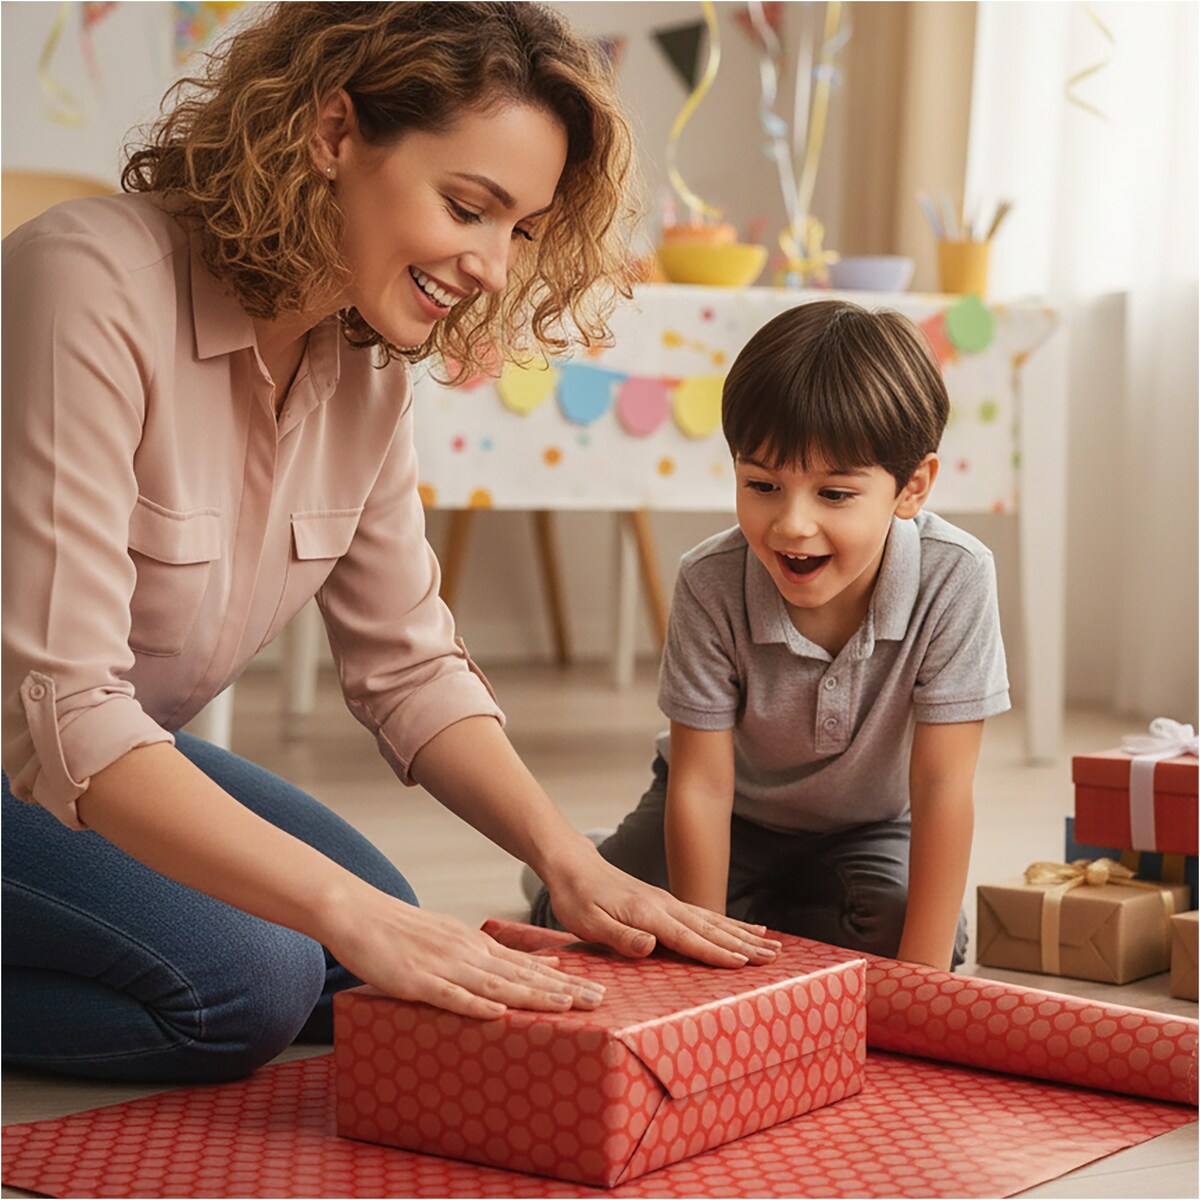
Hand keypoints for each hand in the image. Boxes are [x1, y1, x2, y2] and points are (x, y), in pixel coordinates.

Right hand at [324, 886, 604, 1019]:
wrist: (360, 914)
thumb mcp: (454, 937)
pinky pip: (450, 995)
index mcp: (477, 945)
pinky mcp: (416, 981)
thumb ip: (488, 955)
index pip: (529, 966)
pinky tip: (497, 1013)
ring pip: (496, 985)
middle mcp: (468, 954)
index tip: (596, 991)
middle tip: (598, 1001)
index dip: (564, 981)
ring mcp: (444, 966)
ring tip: (565, 1007)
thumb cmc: (405, 932)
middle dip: (563, 991)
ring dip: (532, 997)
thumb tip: (528, 968)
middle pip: (523, 976)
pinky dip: (474, 1005)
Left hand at [540, 845, 780, 967]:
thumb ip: (620, 936)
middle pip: (711, 929)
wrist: (573, 865)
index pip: (688, 938)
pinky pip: (705, 915)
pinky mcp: (666, 902)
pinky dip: (729, 924)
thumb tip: (651, 946)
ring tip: (773, 946)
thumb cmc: (577, 897)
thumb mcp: (588, 921)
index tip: (744, 964)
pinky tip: (746, 929)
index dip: (715, 953)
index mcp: (648, 914)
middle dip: (744, 945)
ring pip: (713, 921)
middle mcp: (665, 906)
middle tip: (775, 958)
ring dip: (744, 935)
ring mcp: (668, 902)